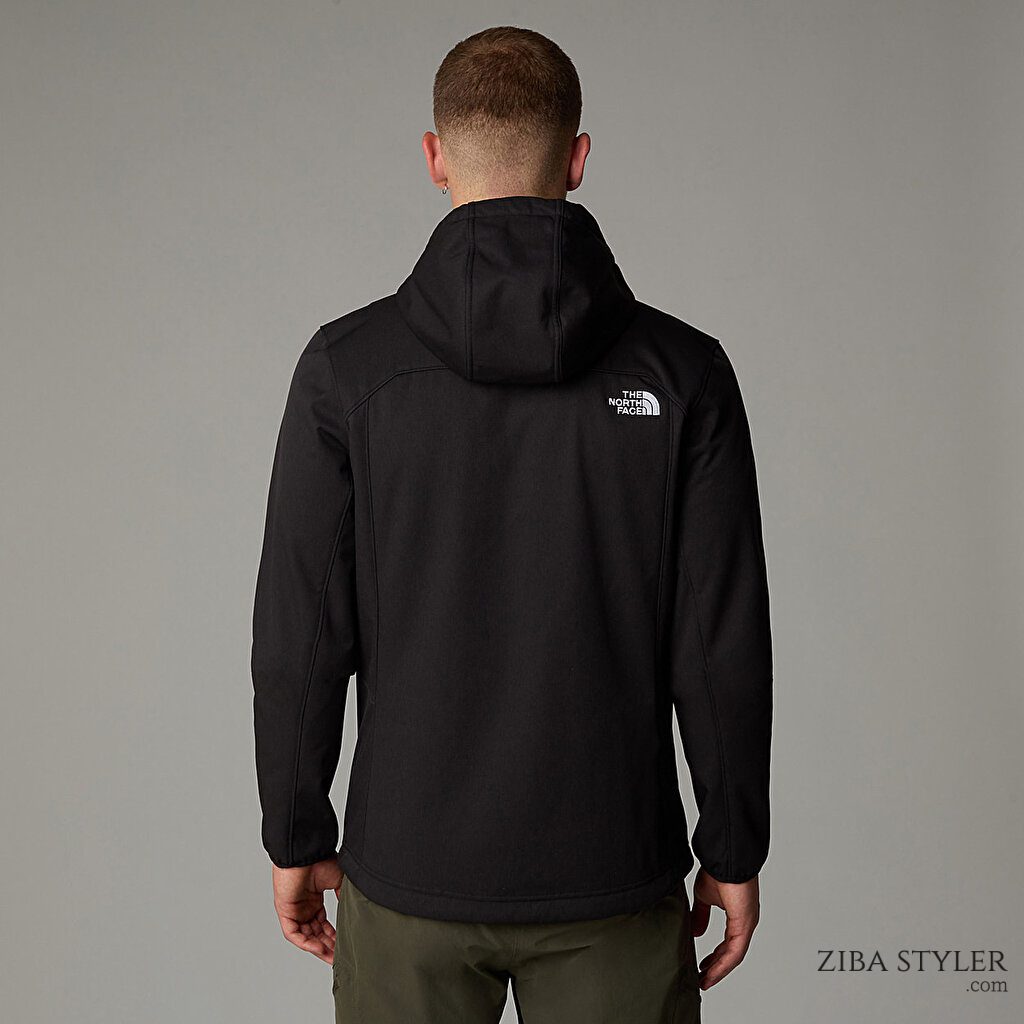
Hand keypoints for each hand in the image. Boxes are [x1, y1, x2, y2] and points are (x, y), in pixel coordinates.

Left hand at [272, 858, 343, 963]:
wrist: (307, 851)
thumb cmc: (321, 859)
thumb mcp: (339, 881)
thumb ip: (344, 898)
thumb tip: (353, 913)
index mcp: (314, 899)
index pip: (323, 924)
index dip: (333, 936)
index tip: (344, 946)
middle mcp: (303, 906)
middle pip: (315, 933)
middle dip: (327, 946)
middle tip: (339, 958)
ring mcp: (294, 910)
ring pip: (306, 936)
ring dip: (318, 947)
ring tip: (332, 957)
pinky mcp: (284, 911)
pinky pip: (294, 934)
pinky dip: (306, 942)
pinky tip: (318, 948)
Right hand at [690, 868, 759, 989]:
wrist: (725, 858)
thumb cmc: (717, 871)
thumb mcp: (704, 897)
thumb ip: (700, 916)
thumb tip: (695, 932)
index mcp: (738, 916)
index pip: (727, 944)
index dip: (715, 958)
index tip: (702, 968)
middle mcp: (746, 923)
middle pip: (731, 954)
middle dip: (716, 968)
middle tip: (702, 980)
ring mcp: (747, 925)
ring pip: (734, 956)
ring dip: (718, 970)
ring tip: (704, 981)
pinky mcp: (745, 925)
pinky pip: (735, 952)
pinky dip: (723, 964)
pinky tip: (711, 971)